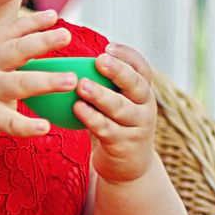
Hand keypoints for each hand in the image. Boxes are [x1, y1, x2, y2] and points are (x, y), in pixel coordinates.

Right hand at [0, 10, 77, 146]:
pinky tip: (45, 127)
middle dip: (41, 42)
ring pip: (19, 84)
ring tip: (70, 81)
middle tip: (66, 36)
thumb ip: (7, 51)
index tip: (54, 16)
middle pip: (16, 51)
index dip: (32, 22)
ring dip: (46, 81)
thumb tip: (42, 39)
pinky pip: (10, 122)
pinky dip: (27, 126)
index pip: (11, 31)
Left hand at [79, 43, 163, 183]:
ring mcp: (138, 126)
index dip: (127, 56)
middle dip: (118, 71)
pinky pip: (107, 129)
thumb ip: (104, 85)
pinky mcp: (125, 144)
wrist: (128, 168)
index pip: (141, 68)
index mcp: (142, 91)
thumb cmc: (114, 126)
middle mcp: (145, 106)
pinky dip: (92, 118)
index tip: (108, 46)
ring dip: (101, 95)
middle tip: (99, 59)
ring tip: (82, 85)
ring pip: (120, 108)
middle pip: (136, 84)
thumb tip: (69, 61)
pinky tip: (77, 109)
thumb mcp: (116, 104)